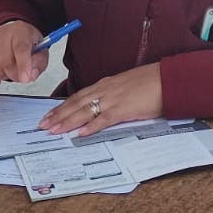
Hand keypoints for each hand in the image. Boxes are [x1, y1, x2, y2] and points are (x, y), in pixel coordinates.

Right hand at [0, 20, 46, 84]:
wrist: (12, 33)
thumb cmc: (26, 42)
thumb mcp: (41, 50)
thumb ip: (39, 63)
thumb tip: (30, 75)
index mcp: (20, 32)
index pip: (21, 49)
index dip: (23, 65)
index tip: (25, 78)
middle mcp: (2, 35)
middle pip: (7, 64)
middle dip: (16, 75)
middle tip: (22, 72)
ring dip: (4, 76)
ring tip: (10, 68)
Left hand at [39, 62, 163, 137]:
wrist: (169, 78)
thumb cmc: (152, 83)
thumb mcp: (127, 87)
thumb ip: (114, 96)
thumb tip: (104, 108)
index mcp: (106, 84)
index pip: (78, 96)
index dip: (62, 106)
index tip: (50, 114)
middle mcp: (106, 90)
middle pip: (76, 103)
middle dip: (58, 114)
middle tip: (43, 125)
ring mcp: (114, 99)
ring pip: (85, 111)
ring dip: (68, 121)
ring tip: (54, 130)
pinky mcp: (125, 108)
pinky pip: (104, 119)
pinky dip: (91, 126)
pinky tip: (81, 133)